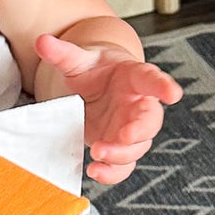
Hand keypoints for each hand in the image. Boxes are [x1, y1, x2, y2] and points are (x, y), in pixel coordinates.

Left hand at [35, 33, 181, 183]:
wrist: (96, 85)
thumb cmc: (95, 69)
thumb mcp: (78, 59)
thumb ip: (63, 53)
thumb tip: (41, 41)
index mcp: (135, 77)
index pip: (152, 79)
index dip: (163, 86)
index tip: (173, 94)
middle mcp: (138, 104)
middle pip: (150, 121)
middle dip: (139, 131)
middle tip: (123, 137)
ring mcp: (131, 129)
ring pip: (138, 147)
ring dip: (121, 155)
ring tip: (98, 154)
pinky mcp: (119, 147)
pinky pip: (123, 165)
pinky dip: (112, 173)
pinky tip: (96, 171)